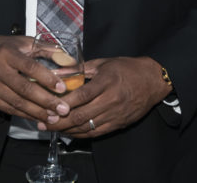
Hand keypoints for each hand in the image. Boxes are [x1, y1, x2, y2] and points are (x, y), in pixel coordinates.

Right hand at [0, 35, 70, 121]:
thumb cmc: (0, 48)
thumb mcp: (20, 42)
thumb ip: (44, 48)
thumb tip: (67, 58)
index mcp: (7, 53)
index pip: (29, 67)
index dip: (47, 78)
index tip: (62, 88)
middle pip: (24, 89)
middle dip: (45, 101)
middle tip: (63, 109)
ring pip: (16, 102)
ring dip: (37, 112)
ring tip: (54, 118)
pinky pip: (8, 109)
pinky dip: (24, 115)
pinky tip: (37, 118)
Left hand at [51, 56, 171, 137]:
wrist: (153, 81)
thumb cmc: (127, 69)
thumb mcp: (104, 63)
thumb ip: (80, 69)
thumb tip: (58, 73)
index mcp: (107, 81)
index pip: (82, 95)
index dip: (64, 103)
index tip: (49, 106)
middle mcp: (111, 99)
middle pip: (81, 115)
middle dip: (59, 121)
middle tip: (43, 122)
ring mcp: (115, 114)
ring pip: (87, 127)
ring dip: (67, 130)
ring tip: (51, 128)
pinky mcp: (118, 123)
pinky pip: (96, 133)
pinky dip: (80, 134)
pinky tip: (69, 132)